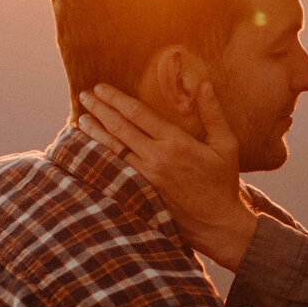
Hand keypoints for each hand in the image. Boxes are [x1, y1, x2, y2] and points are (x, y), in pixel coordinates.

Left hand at [76, 83, 258, 267]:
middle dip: (100, 109)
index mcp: (176, 142)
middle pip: (120, 128)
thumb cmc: (222, 182)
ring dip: (95, 132)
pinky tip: (92, 150)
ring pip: (113, 149)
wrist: (216, 222)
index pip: (138, 113)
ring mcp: (146, 176)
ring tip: (81, 119)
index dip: (116, 98)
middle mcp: (156, 157)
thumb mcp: (226, 145)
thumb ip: (213, 114)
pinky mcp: (141, 191)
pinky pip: (116, 169)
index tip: (101, 87)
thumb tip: (204, 84)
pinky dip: (102, 157)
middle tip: (84, 95)